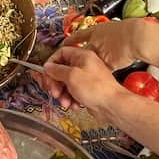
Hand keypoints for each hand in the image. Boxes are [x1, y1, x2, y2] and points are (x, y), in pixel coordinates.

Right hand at [37, 19, 158, 108]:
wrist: (112, 105)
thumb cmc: (95, 88)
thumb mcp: (71, 76)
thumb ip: (57, 70)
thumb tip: (47, 66)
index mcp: (82, 55)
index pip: (61, 53)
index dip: (51, 64)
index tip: (46, 75)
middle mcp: (85, 64)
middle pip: (62, 69)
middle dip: (55, 82)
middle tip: (53, 92)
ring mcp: (87, 76)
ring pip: (67, 82)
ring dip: (62, 92)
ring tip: (64, 101)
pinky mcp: (89, 89)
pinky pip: (74, 91)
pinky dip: (71, 98)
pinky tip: (73, 105)